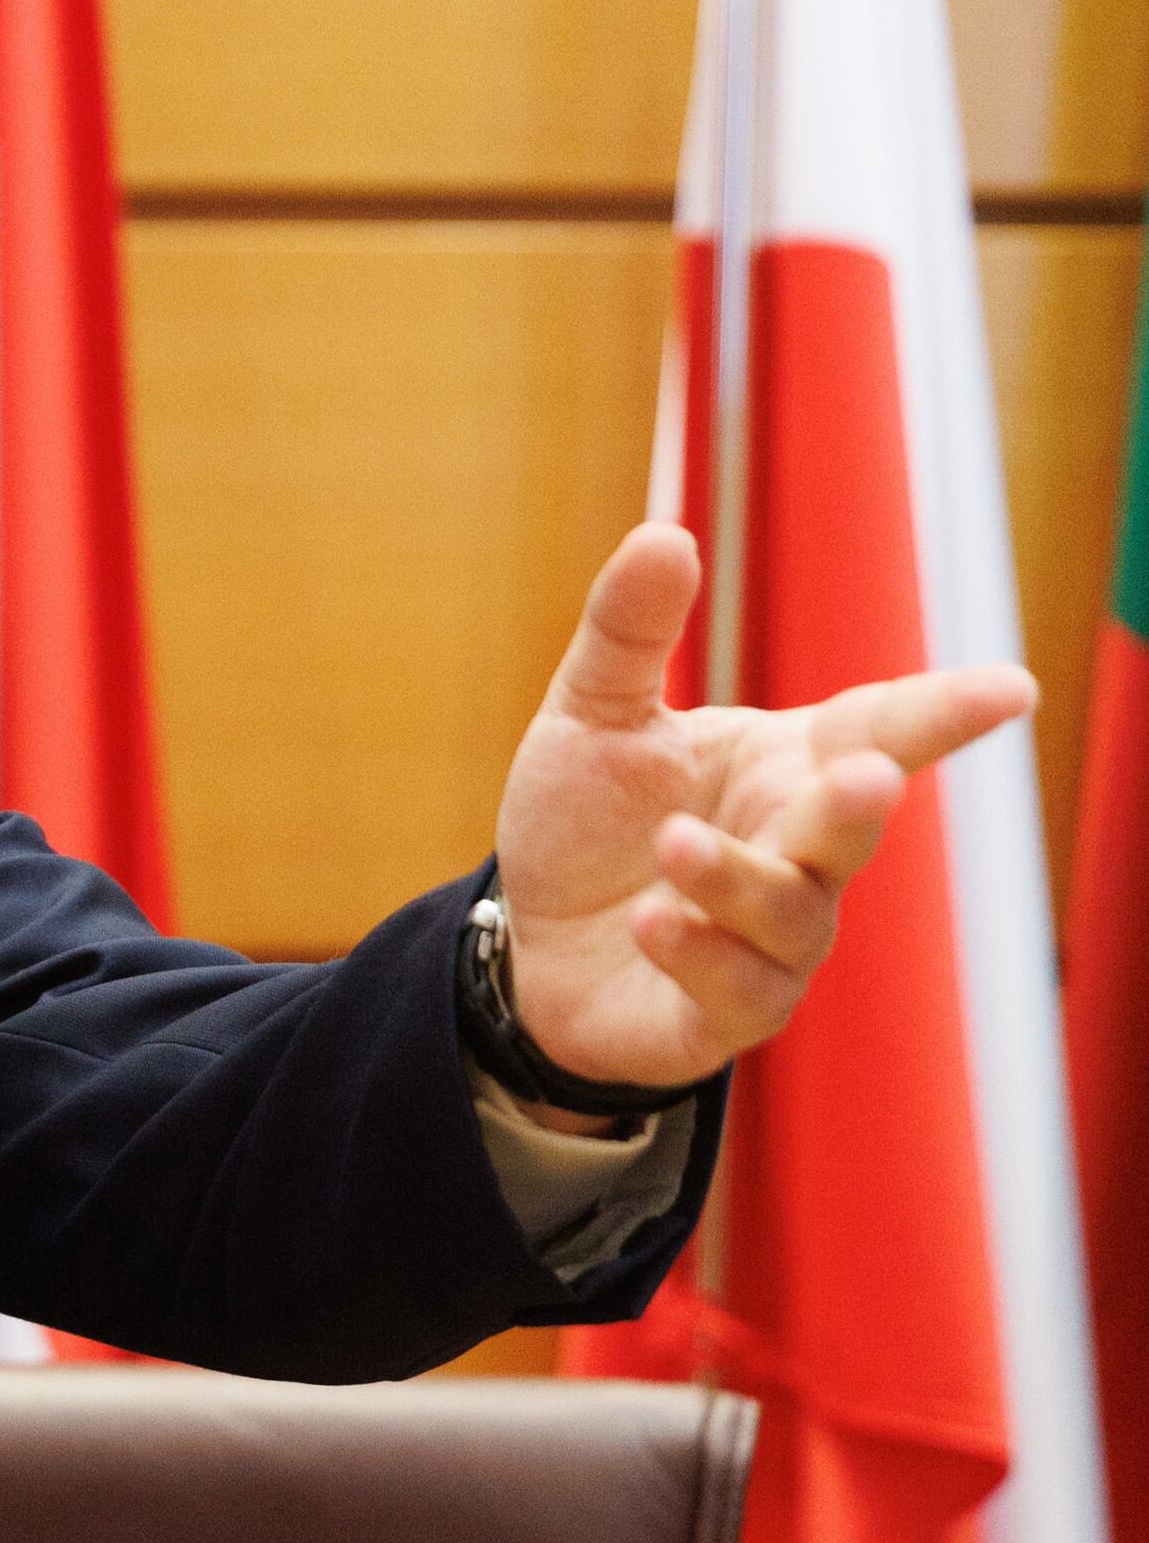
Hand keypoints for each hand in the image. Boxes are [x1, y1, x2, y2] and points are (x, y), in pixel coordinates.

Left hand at [490, 522, 1035, 1095]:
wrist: (529, 945)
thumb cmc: (586, 824)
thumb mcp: (590, 716)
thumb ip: (629, 634)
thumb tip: (663, 533)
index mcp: (786, 766)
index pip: (882, 728)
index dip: (944, 712)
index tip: (1012, 688)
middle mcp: (798, 851)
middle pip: (850, 826)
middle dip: (859, 805)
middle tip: (867, 777)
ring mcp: (773, 938)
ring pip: (789, 911)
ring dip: (735, 877)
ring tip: (672, 845)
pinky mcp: (726, 1009)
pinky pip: (737, 987)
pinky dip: (696, 950)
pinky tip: (652, 923)